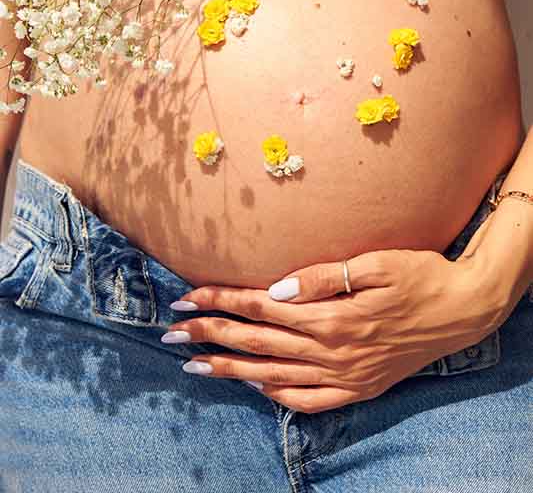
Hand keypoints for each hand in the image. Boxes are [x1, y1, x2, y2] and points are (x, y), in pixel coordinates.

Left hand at [165, 248, 494, 413]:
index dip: (220, 301)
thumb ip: (324, 277)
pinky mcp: (358, 388)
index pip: (260, 308)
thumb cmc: (420, 276)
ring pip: (273, 376)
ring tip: (193, 366)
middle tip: (171, 334)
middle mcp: (332, 350)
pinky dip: (277, 396)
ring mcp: (344, 375)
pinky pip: (308, 401)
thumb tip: (276, 290)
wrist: (463, 310)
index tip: (187, 298)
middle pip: (256, 344)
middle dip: (209, 336)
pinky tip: (255, 389)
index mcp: (331, 315)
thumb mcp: (377, 264)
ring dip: (229, 371)